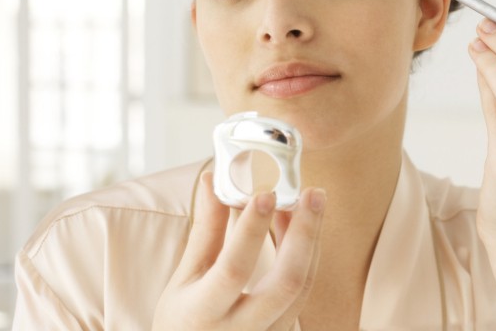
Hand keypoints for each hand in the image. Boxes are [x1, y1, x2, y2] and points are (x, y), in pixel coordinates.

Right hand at [151, 172, 325, 330]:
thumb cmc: (183, 317)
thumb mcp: (185, 278)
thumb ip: (205, 231)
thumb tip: (211, 180)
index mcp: (203, 313)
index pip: (234, 270)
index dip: (251, 231)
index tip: (265, 193)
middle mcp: (242, 329)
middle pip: (287, 282)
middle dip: (304, 234)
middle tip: (312, 193)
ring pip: (303, 286)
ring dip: (310, 239)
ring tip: (310, 201)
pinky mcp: (285, 330)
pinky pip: (305, 290)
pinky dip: (307, 255)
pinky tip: (302, 227)